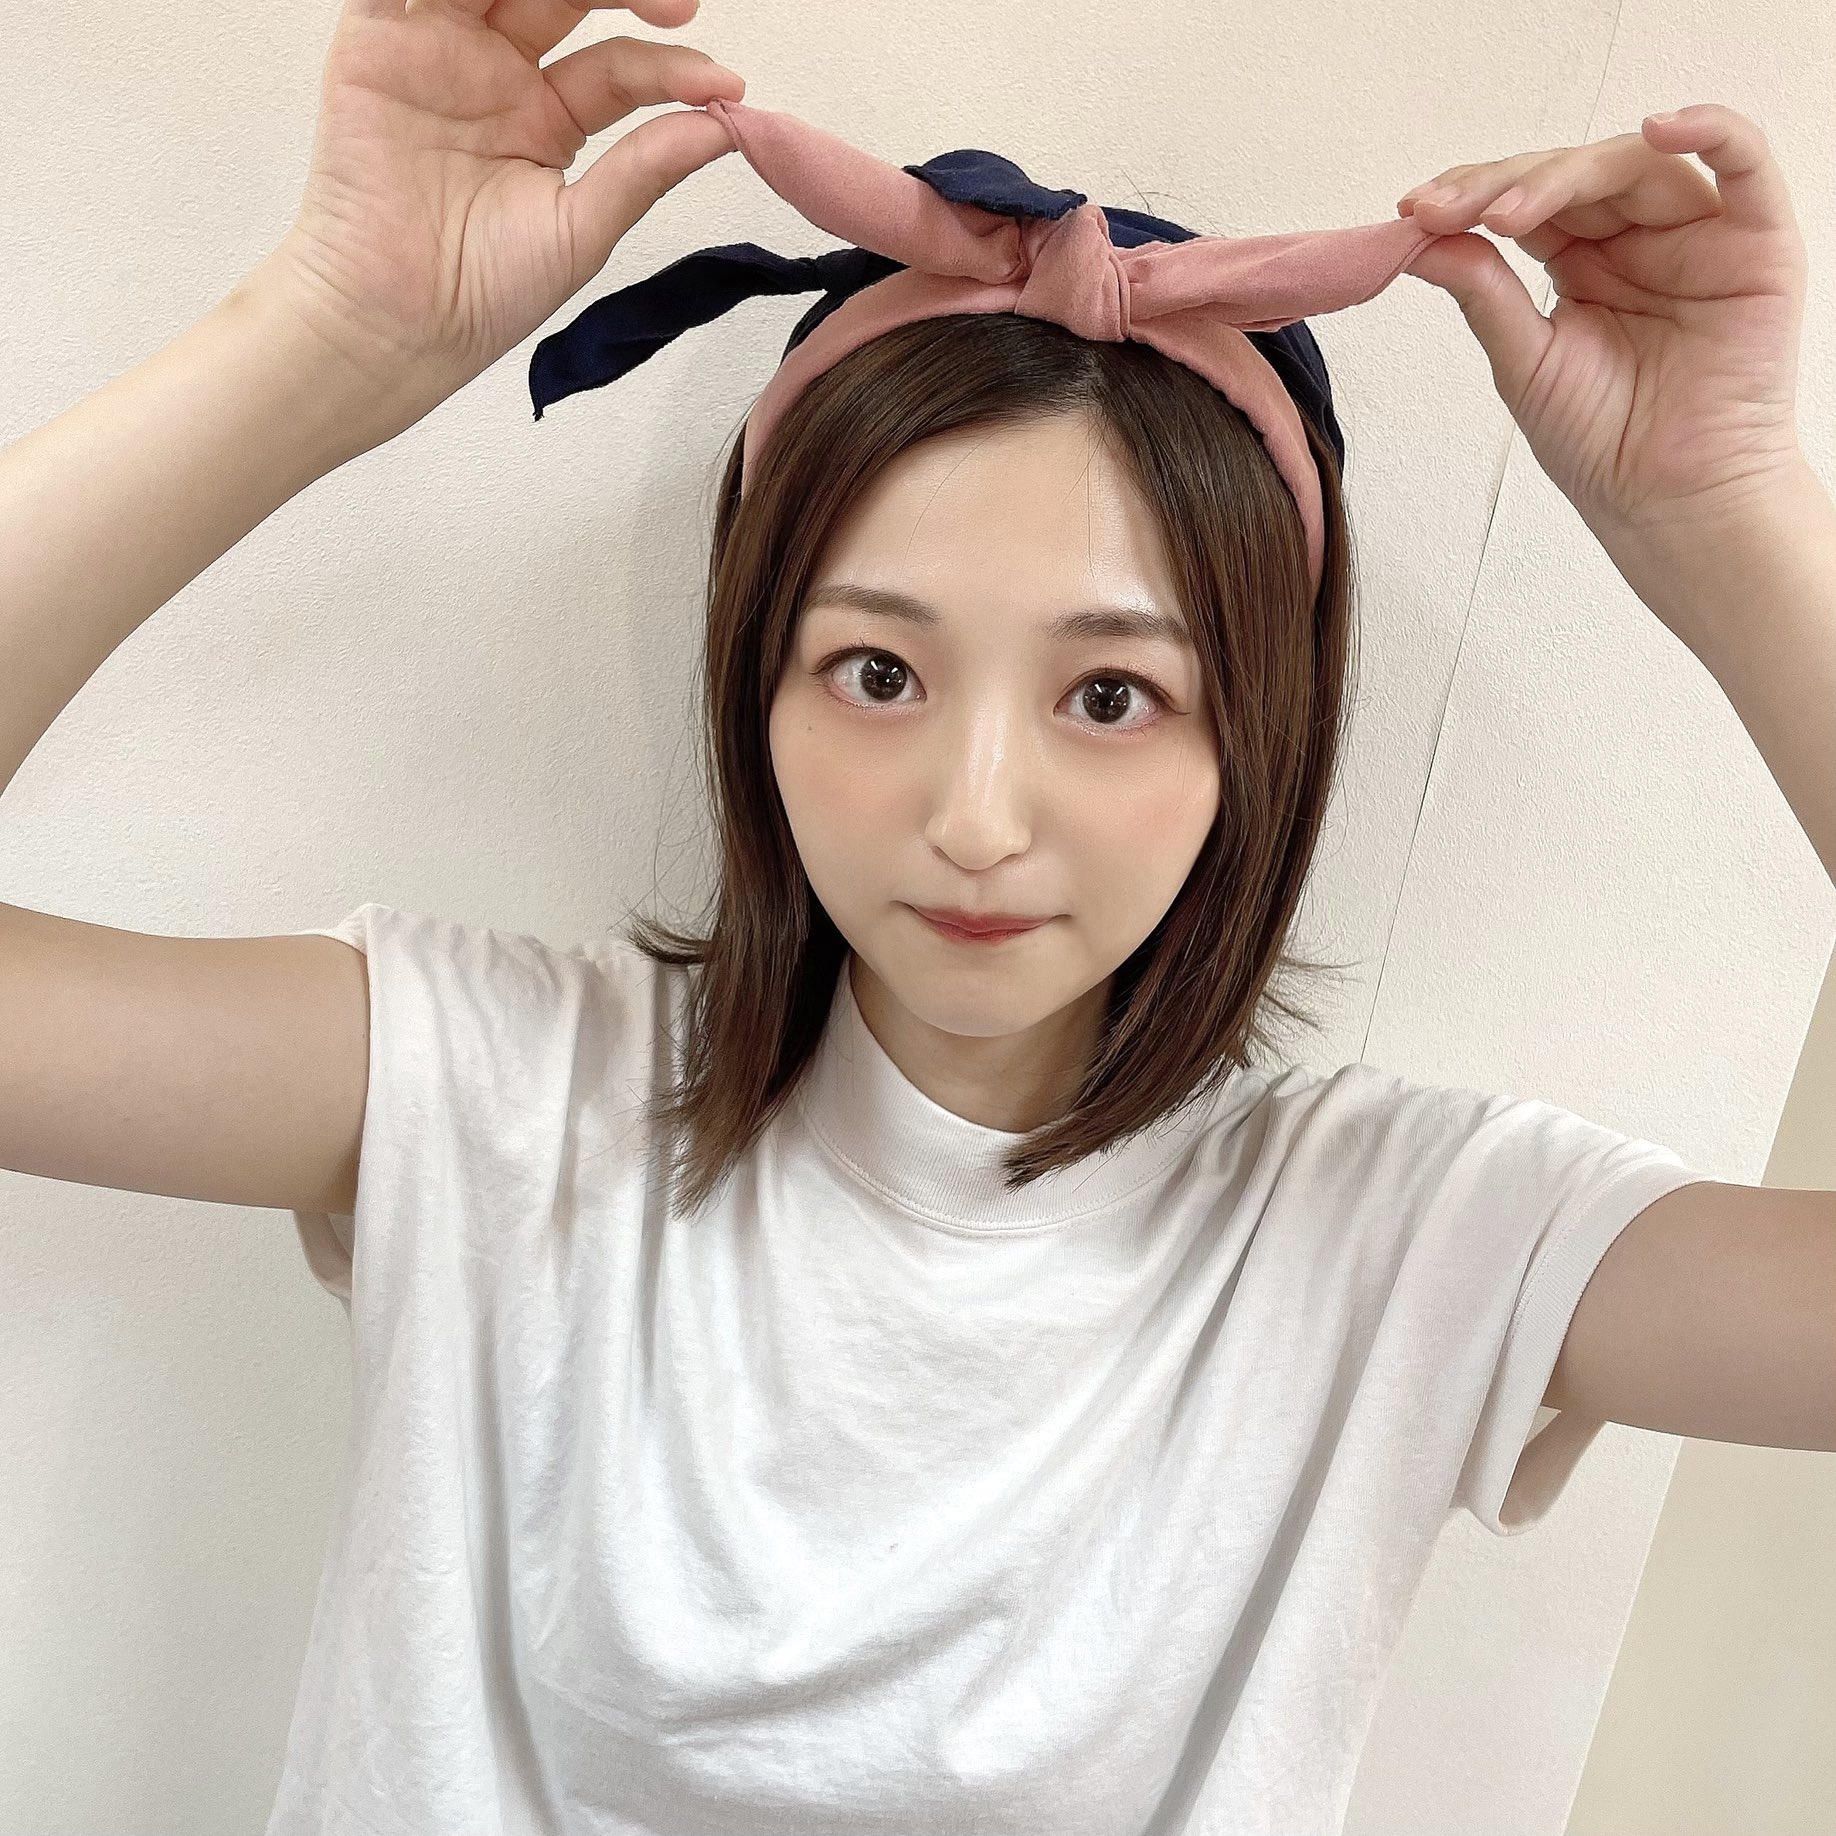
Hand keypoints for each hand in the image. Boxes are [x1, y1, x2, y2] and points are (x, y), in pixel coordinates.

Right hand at [270, 0, 745, 398]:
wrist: (398, 321)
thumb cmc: (482, 292)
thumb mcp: (582, 229)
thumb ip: (644, 169)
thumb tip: (724, 127)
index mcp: (547, 115)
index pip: (617, 65)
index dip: (669, 67)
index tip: (724, 87)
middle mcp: (495, 72)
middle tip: (679, 5)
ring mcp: (438, 49)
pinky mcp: (376, 41)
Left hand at [1397, 103, 1808, 545]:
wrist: (1668, 502)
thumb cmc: (1603, 444)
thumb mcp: (1524, 362)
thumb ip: (1484, 295)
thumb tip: (1422, 240)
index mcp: (1580, 262)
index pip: (1525, 202)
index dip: (1471, 198)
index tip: (1413, 213)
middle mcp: (1637, 239)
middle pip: (1571, 175)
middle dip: (1501, 186)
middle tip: (1445, 210)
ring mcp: (1696, 235)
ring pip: (1636, 163)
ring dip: (1566, 175)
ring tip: (1507, 212)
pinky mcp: (1756, 242)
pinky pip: (1745, 160)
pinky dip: (1709, 129)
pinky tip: (1658, 127)